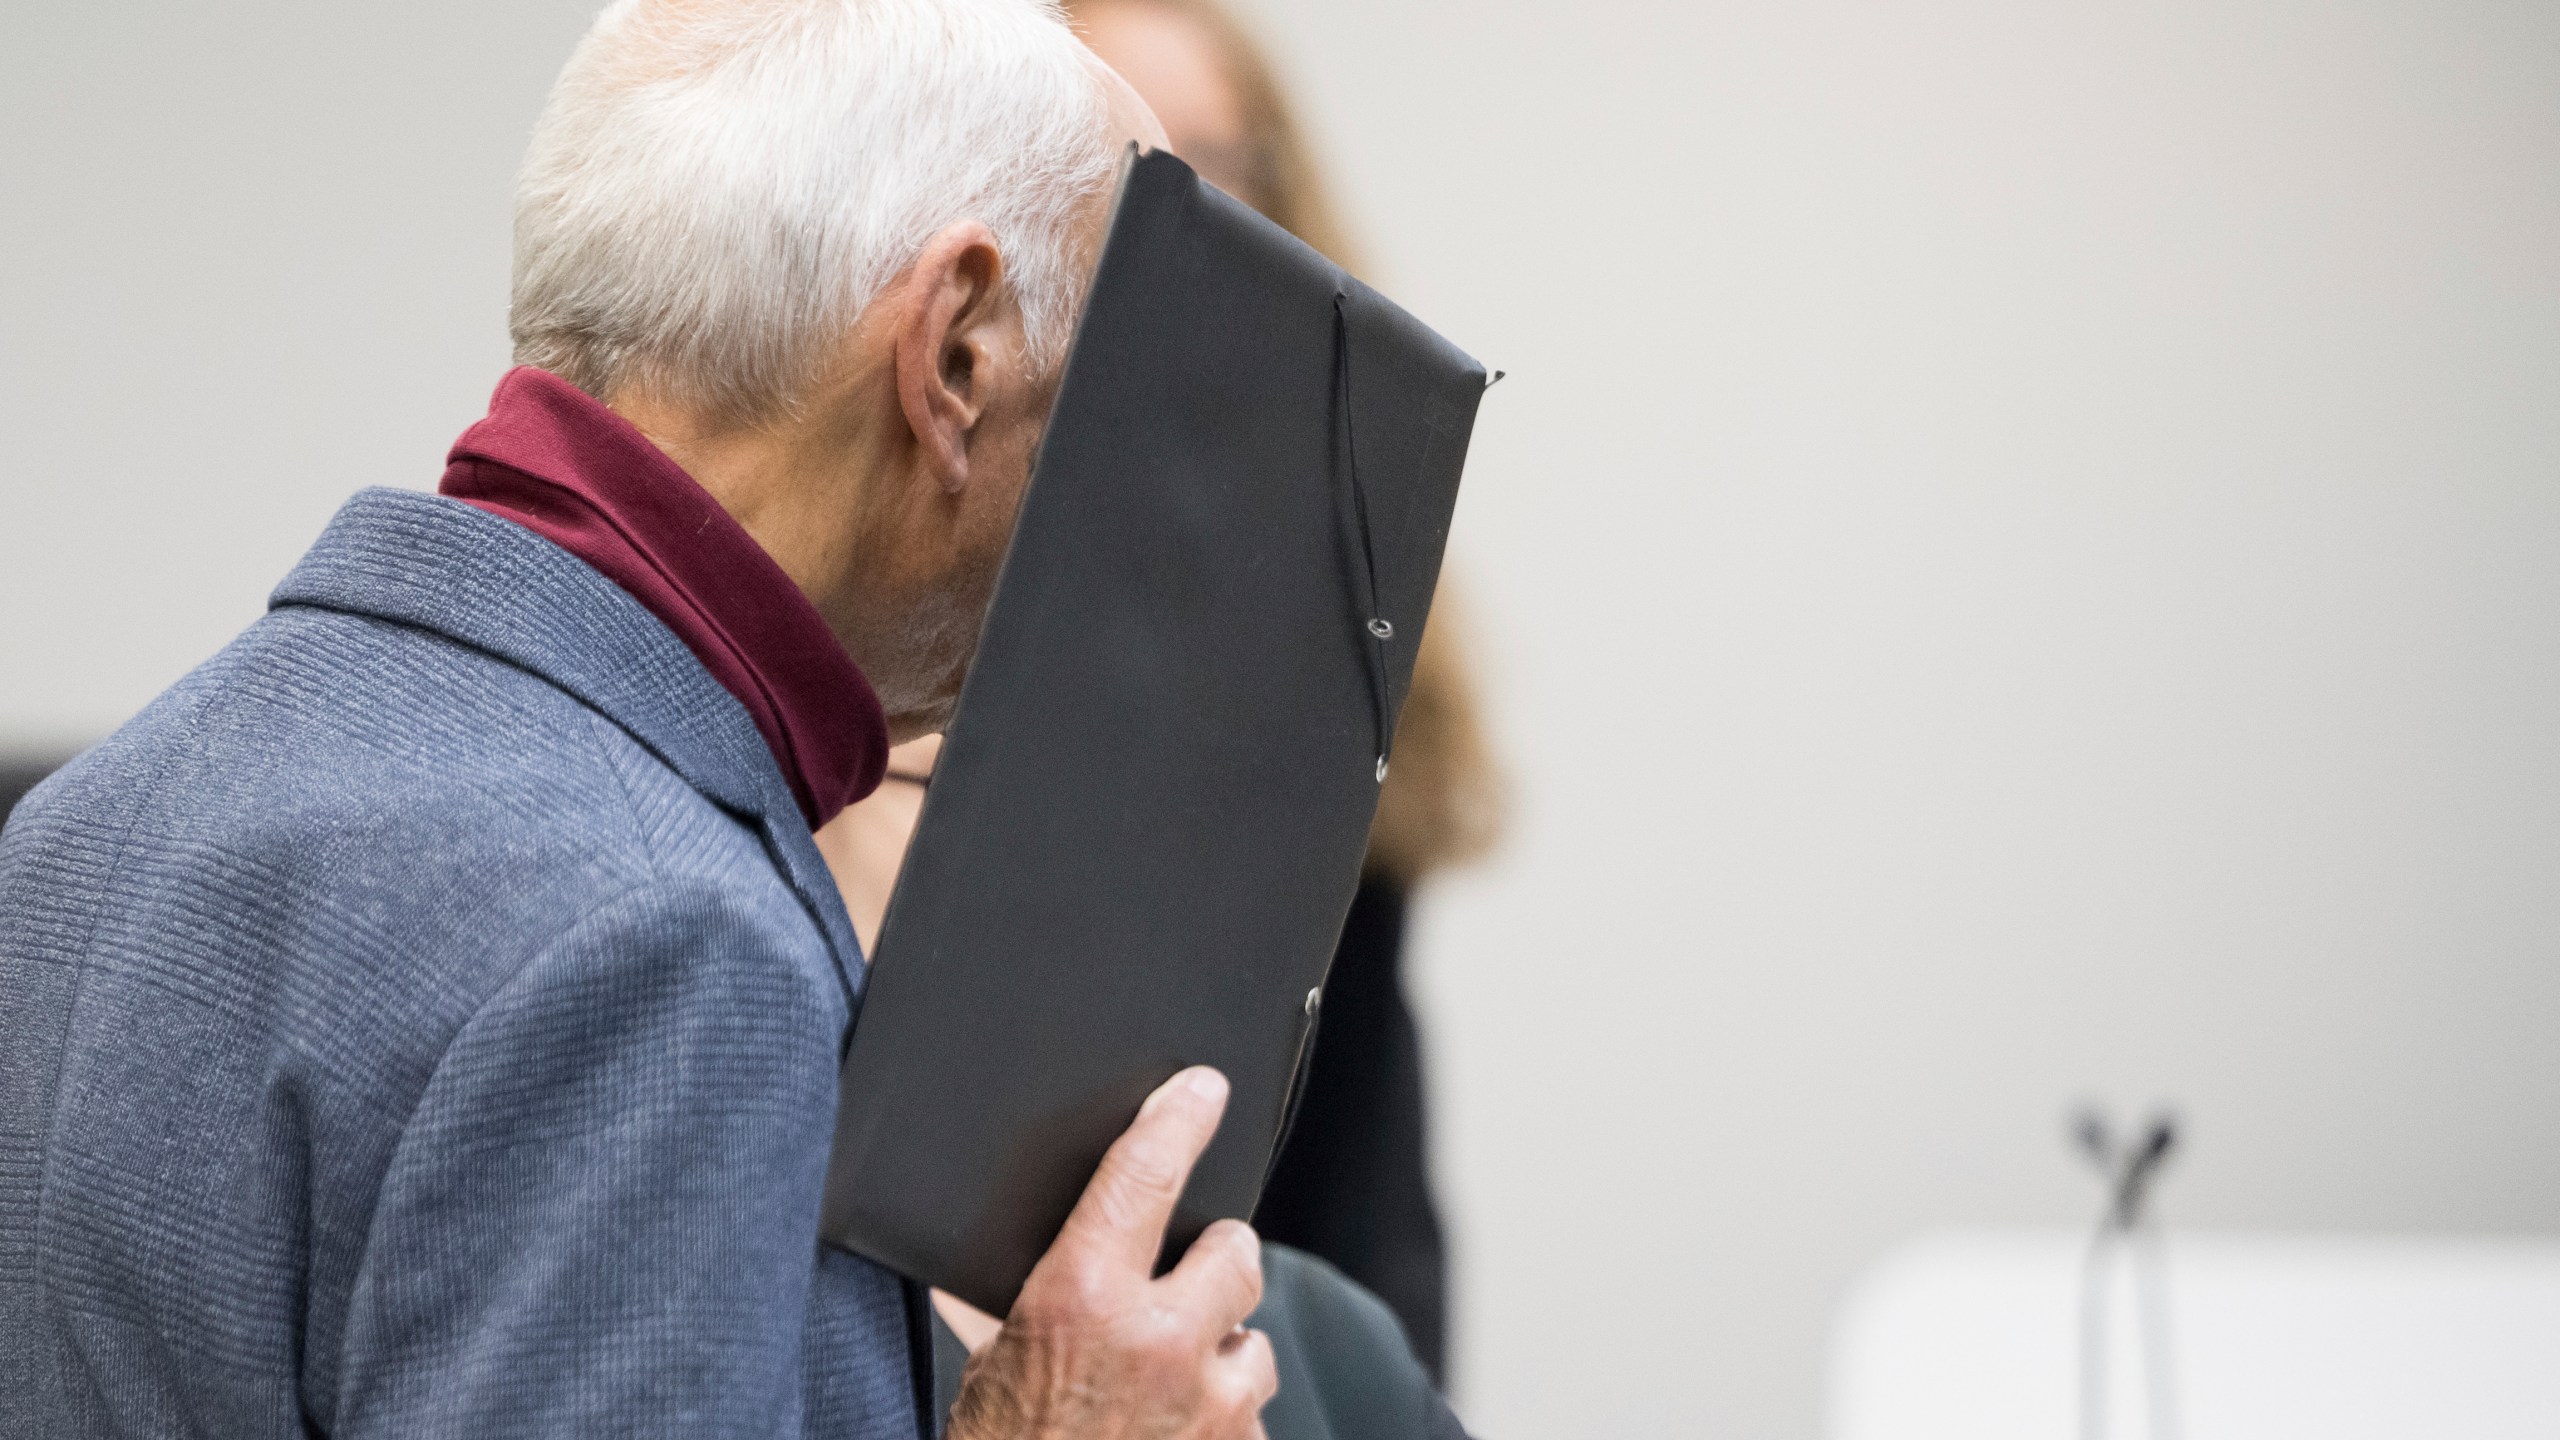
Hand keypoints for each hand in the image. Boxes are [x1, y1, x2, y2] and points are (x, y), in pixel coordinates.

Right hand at [946, 1066, 1276, 1439]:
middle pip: (1235, 1249)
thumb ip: (1020, 1304)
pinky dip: (1222, 1423)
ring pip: (1253, 1339)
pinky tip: (1173, 1439)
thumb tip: (1017, 1253)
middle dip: (1212, 1265)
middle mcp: (1157, 1339)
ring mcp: (1210, 1405)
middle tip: (1177, 1291)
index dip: (1178, 1118)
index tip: (1203, 1089)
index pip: (1143, 1172)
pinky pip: (1252, 1413)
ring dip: (1220, 1355)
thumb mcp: (989, 1369)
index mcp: (1079, 1297)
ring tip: (1163, 1390)